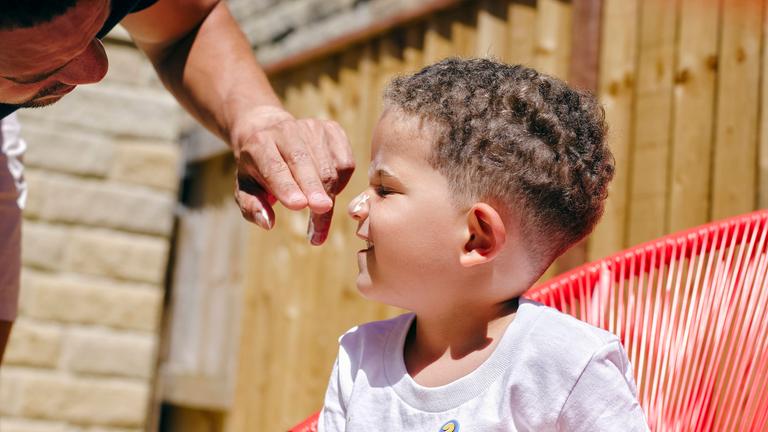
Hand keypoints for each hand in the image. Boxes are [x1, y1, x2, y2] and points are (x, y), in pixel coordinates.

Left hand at [231, 106, 354, 244]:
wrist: (272, 135)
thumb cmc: (259, 170)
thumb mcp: (246, 189)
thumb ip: (252, 207)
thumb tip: (268, 223)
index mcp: (259, 144)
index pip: (274, 167)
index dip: (287, 187)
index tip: (299, 205)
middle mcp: (286, 131)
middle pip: (303, 163)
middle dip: (314, 187)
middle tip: (323, 209)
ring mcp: (312, 128)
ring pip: (328, 165)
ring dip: (329, 193)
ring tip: (319, 212)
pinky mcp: (333, 130)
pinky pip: (345, 162)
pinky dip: (342, 182)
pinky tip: (328, 189)